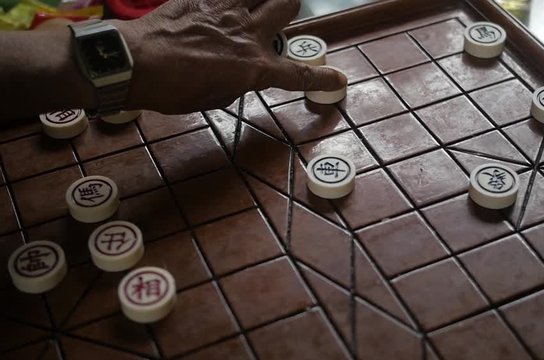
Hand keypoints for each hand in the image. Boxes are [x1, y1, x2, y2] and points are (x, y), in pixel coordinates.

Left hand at [117, 0, 346, 113]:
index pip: (297, 73)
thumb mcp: (215, 98)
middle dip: (288, 10)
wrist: (135, 62)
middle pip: (288, 3)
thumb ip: (239, 81)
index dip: (320, 77)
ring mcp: (227, 8)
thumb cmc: (173, 90)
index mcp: (254, 67)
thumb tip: (245, 72)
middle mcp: (248, 32)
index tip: (337, 78)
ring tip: (249, 9)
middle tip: (274, 21)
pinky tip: (217, 7)